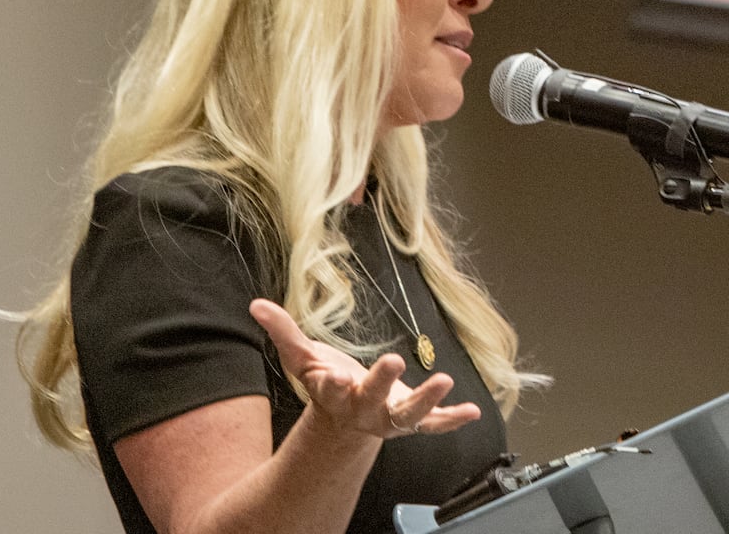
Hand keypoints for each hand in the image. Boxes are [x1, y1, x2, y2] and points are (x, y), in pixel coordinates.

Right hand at [249, 299, 481, 439]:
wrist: (346, 422)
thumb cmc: (328, 382)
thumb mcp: (304, 358)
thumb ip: (283, 332)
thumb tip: (256, 304)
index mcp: (335, 395)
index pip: (331, 390)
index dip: (332, 383)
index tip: (334, 375)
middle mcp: (363, 410)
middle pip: (372, 399)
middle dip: (382, 382)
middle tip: (393, 362)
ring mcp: (391, 418)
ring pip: (409, 415)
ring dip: (427, 399)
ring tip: (445, 381)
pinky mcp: (414, 421)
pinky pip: (435, 423)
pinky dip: (453, 419)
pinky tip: (472, 410)